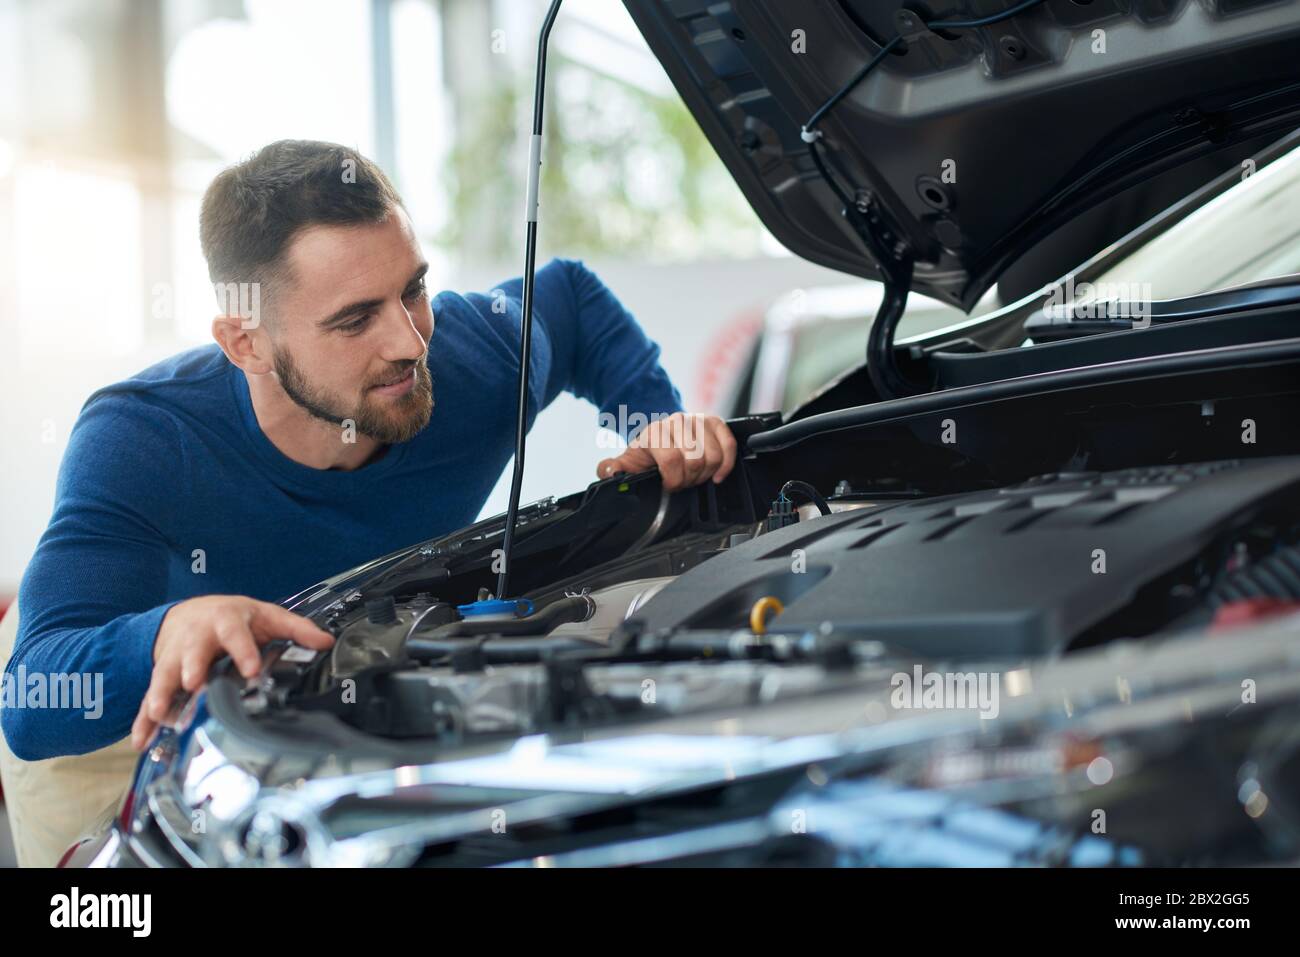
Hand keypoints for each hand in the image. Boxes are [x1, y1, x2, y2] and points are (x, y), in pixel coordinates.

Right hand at [131, 595, 332, 749]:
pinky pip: (149, 698)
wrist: (191, 613)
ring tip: (160, 714)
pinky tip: (143, 740)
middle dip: (191, 667)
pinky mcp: (162, 676)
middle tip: (193, 684)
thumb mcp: (267, 616)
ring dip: (161, 694)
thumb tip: (327, 642)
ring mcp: (175, 657)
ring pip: (165, 674)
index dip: (243, 650)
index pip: (235, 634)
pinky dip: (144, 720)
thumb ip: (297, 629)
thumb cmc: (233, 618)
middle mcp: (197, 638)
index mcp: (226, 622)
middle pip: (192, 651)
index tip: (251, 668)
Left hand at [596, 412, 737, 491]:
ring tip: (694, 475)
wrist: (664, 434)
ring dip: (706, 473)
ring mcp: (698, 419)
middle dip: (689, 478)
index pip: (672, 460)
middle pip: (695, 460)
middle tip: (682, 480)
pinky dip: (726, 464)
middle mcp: (676, 421)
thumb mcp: (628, 461)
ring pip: (713, 456)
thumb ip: (612, 469)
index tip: (669, 485)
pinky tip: (716, 473)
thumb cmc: (649, 452)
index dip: (673, 480)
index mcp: (654, 432)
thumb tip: (609, 472)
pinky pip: (729, 445)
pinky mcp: (715, 422)